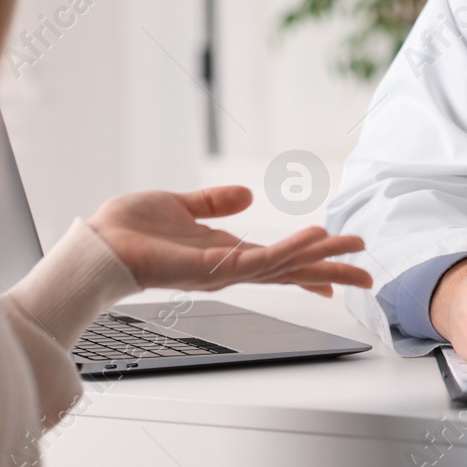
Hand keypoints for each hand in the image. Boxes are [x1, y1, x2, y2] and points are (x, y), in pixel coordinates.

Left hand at [88, 185, 371, 296]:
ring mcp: (224, 271)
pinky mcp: (216, 268)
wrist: (98, 246)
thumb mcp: (179, 205)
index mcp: (223, 253)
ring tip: (354, 247)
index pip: (276, 262)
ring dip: (322, 257)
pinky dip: (292, 250)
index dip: (308, 265)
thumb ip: (213, 202)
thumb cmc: (127, 230)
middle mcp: (229, 266)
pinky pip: (263, 260)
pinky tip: (315, 238)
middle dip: (331, 270)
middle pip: (292, 270)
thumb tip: (245, 194)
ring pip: (286, 265)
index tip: (338, 273)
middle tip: (368, 272)